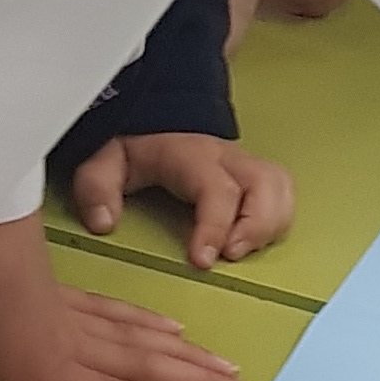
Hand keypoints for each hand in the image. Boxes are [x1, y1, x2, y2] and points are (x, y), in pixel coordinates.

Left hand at [0, 214, 260, 380]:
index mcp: (44, 369)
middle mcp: (68, 346)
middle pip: (147, 371)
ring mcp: (66, 315)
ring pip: (140, 340)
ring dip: (187, 359)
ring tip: (232, 371)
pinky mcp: (56, 289)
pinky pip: (117, 314)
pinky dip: (149, 327)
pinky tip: (170, 331)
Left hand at [70, 132, 294, 268]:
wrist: (153, 120)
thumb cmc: (134, 147)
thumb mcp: (103, 161)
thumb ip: (96, 189)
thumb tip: (103, 223)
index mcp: (191, 155)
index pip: (218, 189)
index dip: (215, 226)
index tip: (203, 260)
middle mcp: (227, 158)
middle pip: (267, 185)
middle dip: (257, 227)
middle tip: (230, 256)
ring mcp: (245, 164)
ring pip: (280, 189)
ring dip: (270, 226)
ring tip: (240, 251)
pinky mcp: (256, 175)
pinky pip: (282, 194)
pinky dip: (276, 221)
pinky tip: (252, 240)